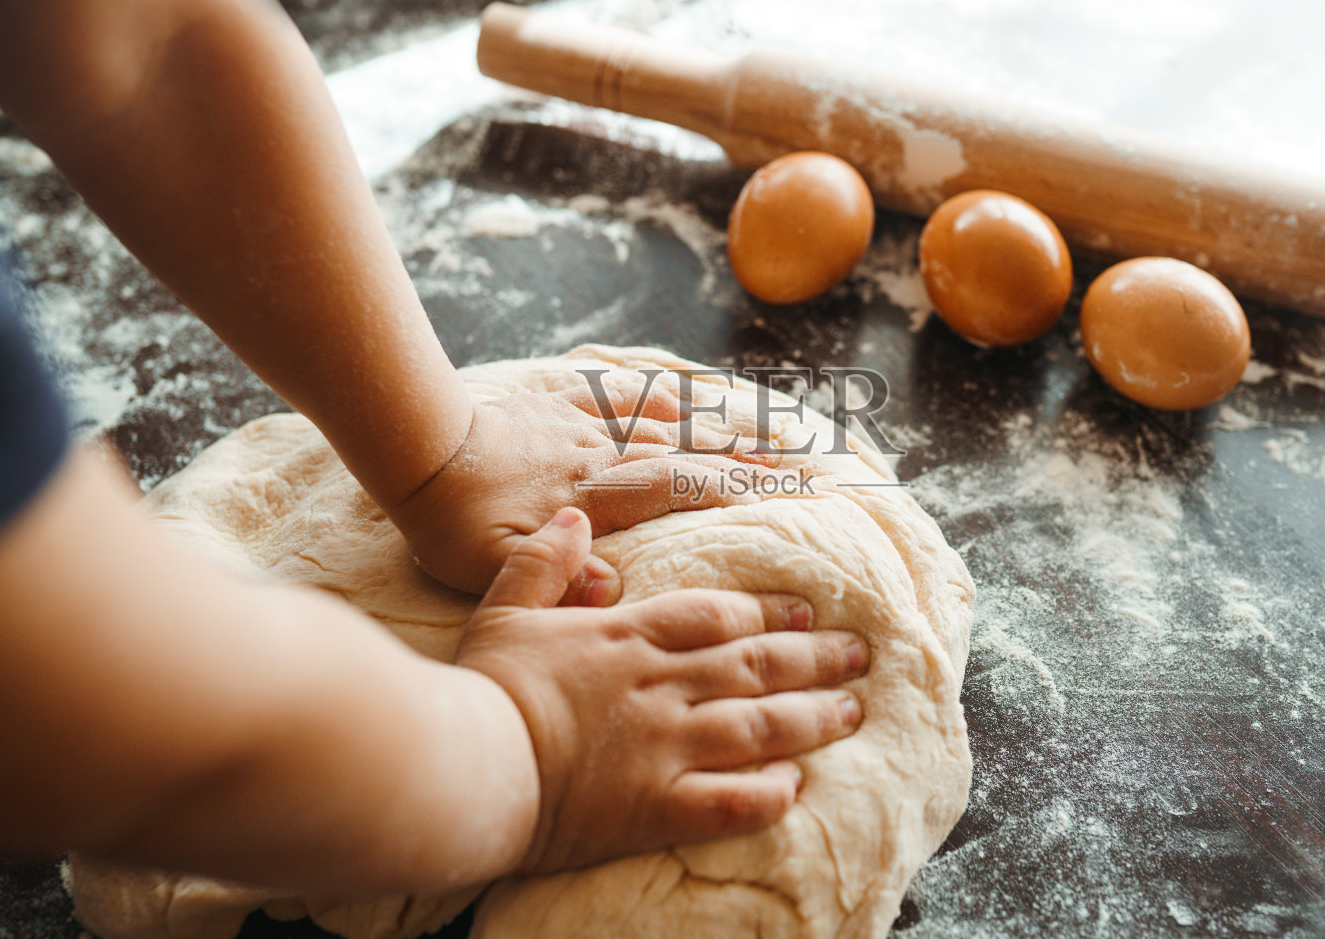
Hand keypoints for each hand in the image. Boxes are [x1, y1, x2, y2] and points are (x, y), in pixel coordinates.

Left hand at [388, 380, 778, 600]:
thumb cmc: (453, 522)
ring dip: (714, 428)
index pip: (678, 488)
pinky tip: (683, 396)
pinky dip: (660, 395)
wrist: (414, 454)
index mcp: (595, 496)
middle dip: (741, 459)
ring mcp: (583, 428)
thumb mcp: (493, 570)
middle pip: (685, 451)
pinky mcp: (559, 407)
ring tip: (760, 433)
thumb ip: (554, 580)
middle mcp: (601, 456)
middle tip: (793, 465)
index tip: (780, 494)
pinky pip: (621, 395)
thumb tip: (610, 590)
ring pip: (663, 422)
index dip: (731, 490)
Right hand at [456, 508, 866, 875]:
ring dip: (812, 717)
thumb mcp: (504, 609)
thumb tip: (576, 517)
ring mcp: (664, 747)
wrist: (465, 765)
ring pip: (759, 725)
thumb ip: (544, 562)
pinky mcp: (656, 807)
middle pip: (755, 664)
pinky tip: (796, 786)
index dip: (768, 611)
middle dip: (814, 657)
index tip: (807, 609)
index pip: (714, 616)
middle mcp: (659, 686)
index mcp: (627, 637)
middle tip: (859, 654)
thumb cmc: (482, 688)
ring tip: (853, 710)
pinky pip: (731, 801)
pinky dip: (769, 792)